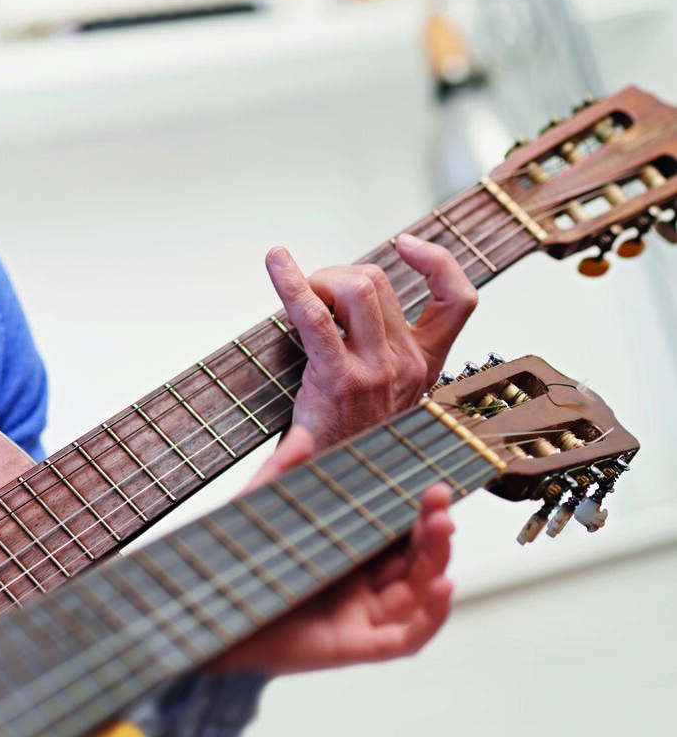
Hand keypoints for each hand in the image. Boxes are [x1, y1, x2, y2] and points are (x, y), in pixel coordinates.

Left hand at [209, 426, 453, 675]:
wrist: (205, 613)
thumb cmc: (235, 566)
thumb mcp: (259, 512)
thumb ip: (280, 473)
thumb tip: (300, 434)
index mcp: (346, 554)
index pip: (396, 532)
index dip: (419, 511)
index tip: (432, 482)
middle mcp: (360, 586)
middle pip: (415, 560)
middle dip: (434, 528)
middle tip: (439, 495)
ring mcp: (361, 617)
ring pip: (418, 592)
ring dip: (438, 559)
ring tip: (443, 525)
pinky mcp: (355, 645)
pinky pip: (407, 637)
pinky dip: (433, 615)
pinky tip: (443, 584)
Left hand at [266, 235, 476, 449]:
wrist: (339, 491)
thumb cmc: (351, 440)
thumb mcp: (388, 396)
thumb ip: (384, 350)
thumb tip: (357, 296)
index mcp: (425, 365)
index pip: (459, 301)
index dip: (439, 262)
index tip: (408, 245)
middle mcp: (406, 365)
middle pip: (377, 281)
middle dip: (337, 274)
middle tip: (312, 299)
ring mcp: (375, 372)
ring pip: (353, 287)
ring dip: (317, 281)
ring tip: (300, 307)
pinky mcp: (338, 379)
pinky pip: (314, 315)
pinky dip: (290, 282)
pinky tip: (276, 261)